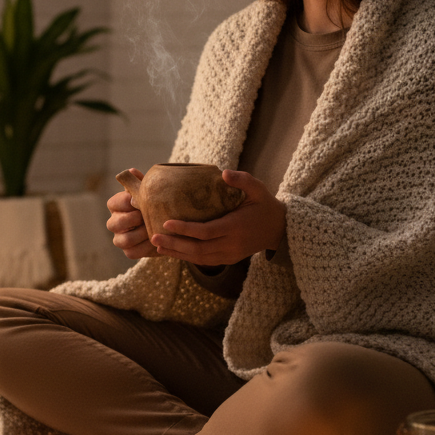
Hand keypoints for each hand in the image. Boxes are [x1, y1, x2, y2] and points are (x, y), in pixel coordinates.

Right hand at [106, 169, 158, 259]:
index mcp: (116, 205)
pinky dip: (145, 247)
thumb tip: (132, 171)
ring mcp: (120, 238)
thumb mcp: (151, 193)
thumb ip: (142, 183)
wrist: (169, 224)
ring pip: (123, 240)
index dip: (126, 202)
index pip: (114, 203)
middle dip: (132, 220)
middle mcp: (114, 222)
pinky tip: (156, 240)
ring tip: (153, 228)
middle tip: (146, 216)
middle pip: (114, 223)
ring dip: (140, 234)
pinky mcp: (130, 251)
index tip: (140, 201)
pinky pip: (132, 252)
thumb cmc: (156, 204)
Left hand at [150, 169, 285, 265]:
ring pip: (198, 258)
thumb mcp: (258, 189)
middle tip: (154, 236)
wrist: (280, 230)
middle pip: (198, 249)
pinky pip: (204, 261)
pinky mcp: (228, 259)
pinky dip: (186, 257)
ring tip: (157, 245)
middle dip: (174, 244)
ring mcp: (230, 254)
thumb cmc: (265, 205)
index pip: (206, 231)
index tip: (166, 222)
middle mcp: (231, 244)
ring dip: (177, 253)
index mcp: (236, 226)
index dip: (185, 229)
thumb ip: (242, 180)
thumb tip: (223, 173)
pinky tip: (172, 251)